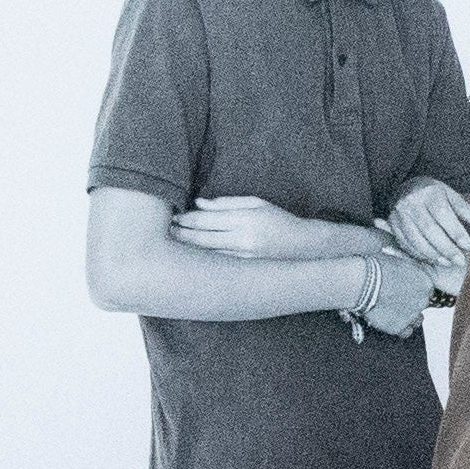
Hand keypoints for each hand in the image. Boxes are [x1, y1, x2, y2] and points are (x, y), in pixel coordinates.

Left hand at [171, 197, 368, 264]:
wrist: (304, 246)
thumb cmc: (279, 220)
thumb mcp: (256, 203)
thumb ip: (227, 203)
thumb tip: (201, 203)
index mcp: (244, 218)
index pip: (208, 218)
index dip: (187, 218)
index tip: (173, 216)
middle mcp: (242, 238)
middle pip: (202, 236)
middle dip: (182, 233)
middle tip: (165, 230)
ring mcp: (243, 255)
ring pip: (207, 251)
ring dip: (189, 246)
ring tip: (173, 241)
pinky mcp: (244, 265)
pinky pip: (218, 260)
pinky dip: (202, 256)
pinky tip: (192, 255)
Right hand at [350, 247, 435, 335]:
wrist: (362, 282)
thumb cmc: (376, 267)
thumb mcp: (399, 260)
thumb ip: (409, 270)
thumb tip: (408, 271)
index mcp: (425, 281)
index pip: (427, 289)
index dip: (416, 290)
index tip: (406, 289)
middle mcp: (423, 300)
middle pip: (422, 304)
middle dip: (412, 302)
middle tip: (396, 298)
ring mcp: (412, 314)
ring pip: (417, 320)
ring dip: (409, 317)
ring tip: (394, 311)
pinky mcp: (399, 327)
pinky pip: (406, 332)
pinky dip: (400, 327)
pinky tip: (391, 320)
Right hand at [386, 178, 469, 272]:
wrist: (405, 187)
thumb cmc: (433, 194)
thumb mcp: (450, 196)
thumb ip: (464, 211)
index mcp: (430, 193)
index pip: (443, 215)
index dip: (456, 231)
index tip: (467, 245)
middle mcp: (412, 203)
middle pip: (429, 229)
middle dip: (446, 248)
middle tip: (459, 260)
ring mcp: (400, 214)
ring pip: (416, 240)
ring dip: (433, 254)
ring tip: (447, 262)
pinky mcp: (393, 225)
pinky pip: (406, 244)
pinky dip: (420, 254)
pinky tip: (432, 259)